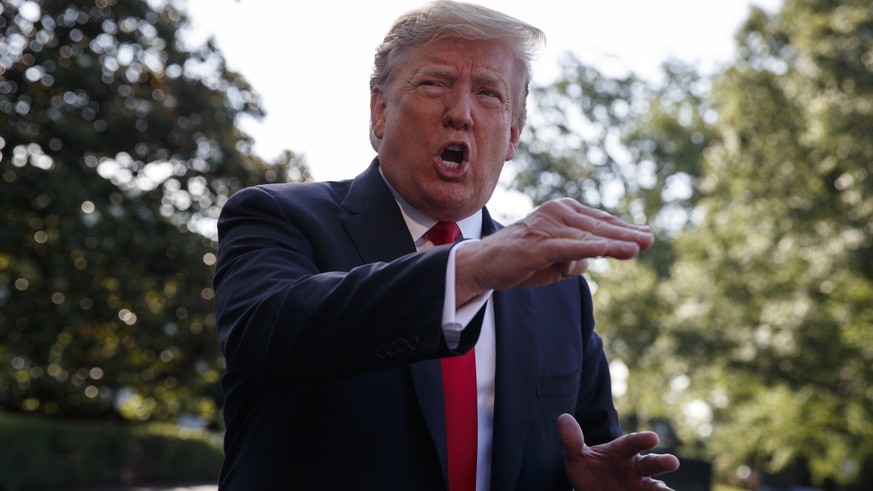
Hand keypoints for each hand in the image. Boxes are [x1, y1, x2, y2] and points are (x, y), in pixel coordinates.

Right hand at [455, 198, 653, 304]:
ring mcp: (547, 228)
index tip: (645, 235)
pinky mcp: (538, 245)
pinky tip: (608, 250)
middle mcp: (557, 214)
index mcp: (563, 212)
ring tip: (637, 247)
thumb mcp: (557, 259)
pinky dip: (590, 248)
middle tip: (650, 240)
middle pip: (599, 225)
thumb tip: (593, 258)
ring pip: (588, 236)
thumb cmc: (521, 260)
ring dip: (615, 242)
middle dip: (627, 234)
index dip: (624, 229)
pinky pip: (569, 246)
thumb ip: (577, 256)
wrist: (484, 264)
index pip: (600, 221)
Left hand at [557, 414, 679, 490]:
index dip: (641, 440)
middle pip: (651, 464)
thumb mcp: (576, 457)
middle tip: (672, 462)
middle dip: (661, 462)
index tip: (653, 437)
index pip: (631, 443)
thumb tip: (563, 419)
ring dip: (664, 490)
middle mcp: (635, 468)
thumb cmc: (588, 470)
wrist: (590, 489)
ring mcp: (640, 486)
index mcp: (621, 452)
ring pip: (655, 487)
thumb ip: (572, 441)